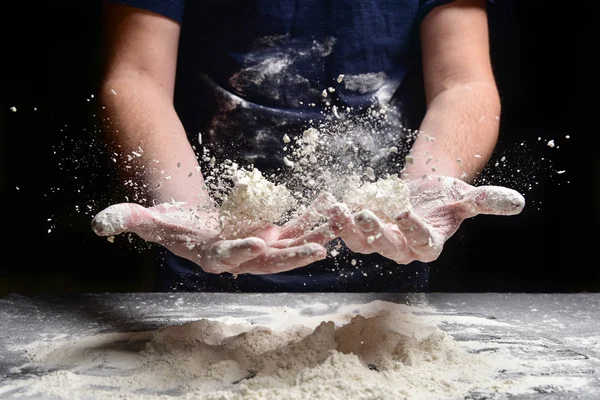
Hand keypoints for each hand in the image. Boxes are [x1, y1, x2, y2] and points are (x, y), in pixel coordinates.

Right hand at [91, 199, 332, 274]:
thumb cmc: (171, 222)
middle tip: (318, 249)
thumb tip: (100, 224)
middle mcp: (240, 258)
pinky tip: (329, 206)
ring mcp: (260, 247)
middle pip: (268, 260)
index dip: (241, 252)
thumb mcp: (149, 218)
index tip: (259, 244)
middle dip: (292, 256)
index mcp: (213, 255)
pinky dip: (311, 219)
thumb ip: (128, 220)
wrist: (194, 225)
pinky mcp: (272, 235)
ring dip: (312, 237)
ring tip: (336, 227)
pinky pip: (295, 227)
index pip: (228, 257)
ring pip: (289, 245)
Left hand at [322, 175, 524, 262]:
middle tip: (362, 214)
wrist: (420, 193)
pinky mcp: (361, 232)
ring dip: (347, 228)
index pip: (422, 244)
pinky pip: (346, 230)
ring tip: (337, 209)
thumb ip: (486, 202)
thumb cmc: (444, 198)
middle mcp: (402, 249)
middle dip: (374, 232)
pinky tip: (329, 203)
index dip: (413, 231)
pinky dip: (337, 219)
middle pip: (387, 247)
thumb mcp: (464, 197)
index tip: (404, 212)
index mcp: (429, 245)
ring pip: (361, 243)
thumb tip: (518, 202)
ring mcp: (379, 242)